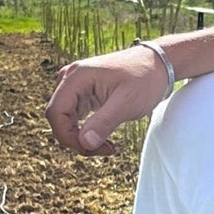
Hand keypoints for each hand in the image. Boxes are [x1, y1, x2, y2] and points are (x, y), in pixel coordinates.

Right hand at [44, 45, 168, 154]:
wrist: (158, 64)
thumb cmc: (145, 78)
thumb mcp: (127, 102)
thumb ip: (104, 122)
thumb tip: (84, 143)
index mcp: (77, 76)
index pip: (55, 112)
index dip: (66, 136)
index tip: (89, 148)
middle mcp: (71, 78)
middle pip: (58, 117)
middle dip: (76, 139)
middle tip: (104, 149)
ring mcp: (77, 85)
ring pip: (66, 119)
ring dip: (81, 137)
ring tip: (107, 145)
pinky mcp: (85, 93)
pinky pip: (76, 116)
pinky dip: (86, 131)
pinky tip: (104, 138)